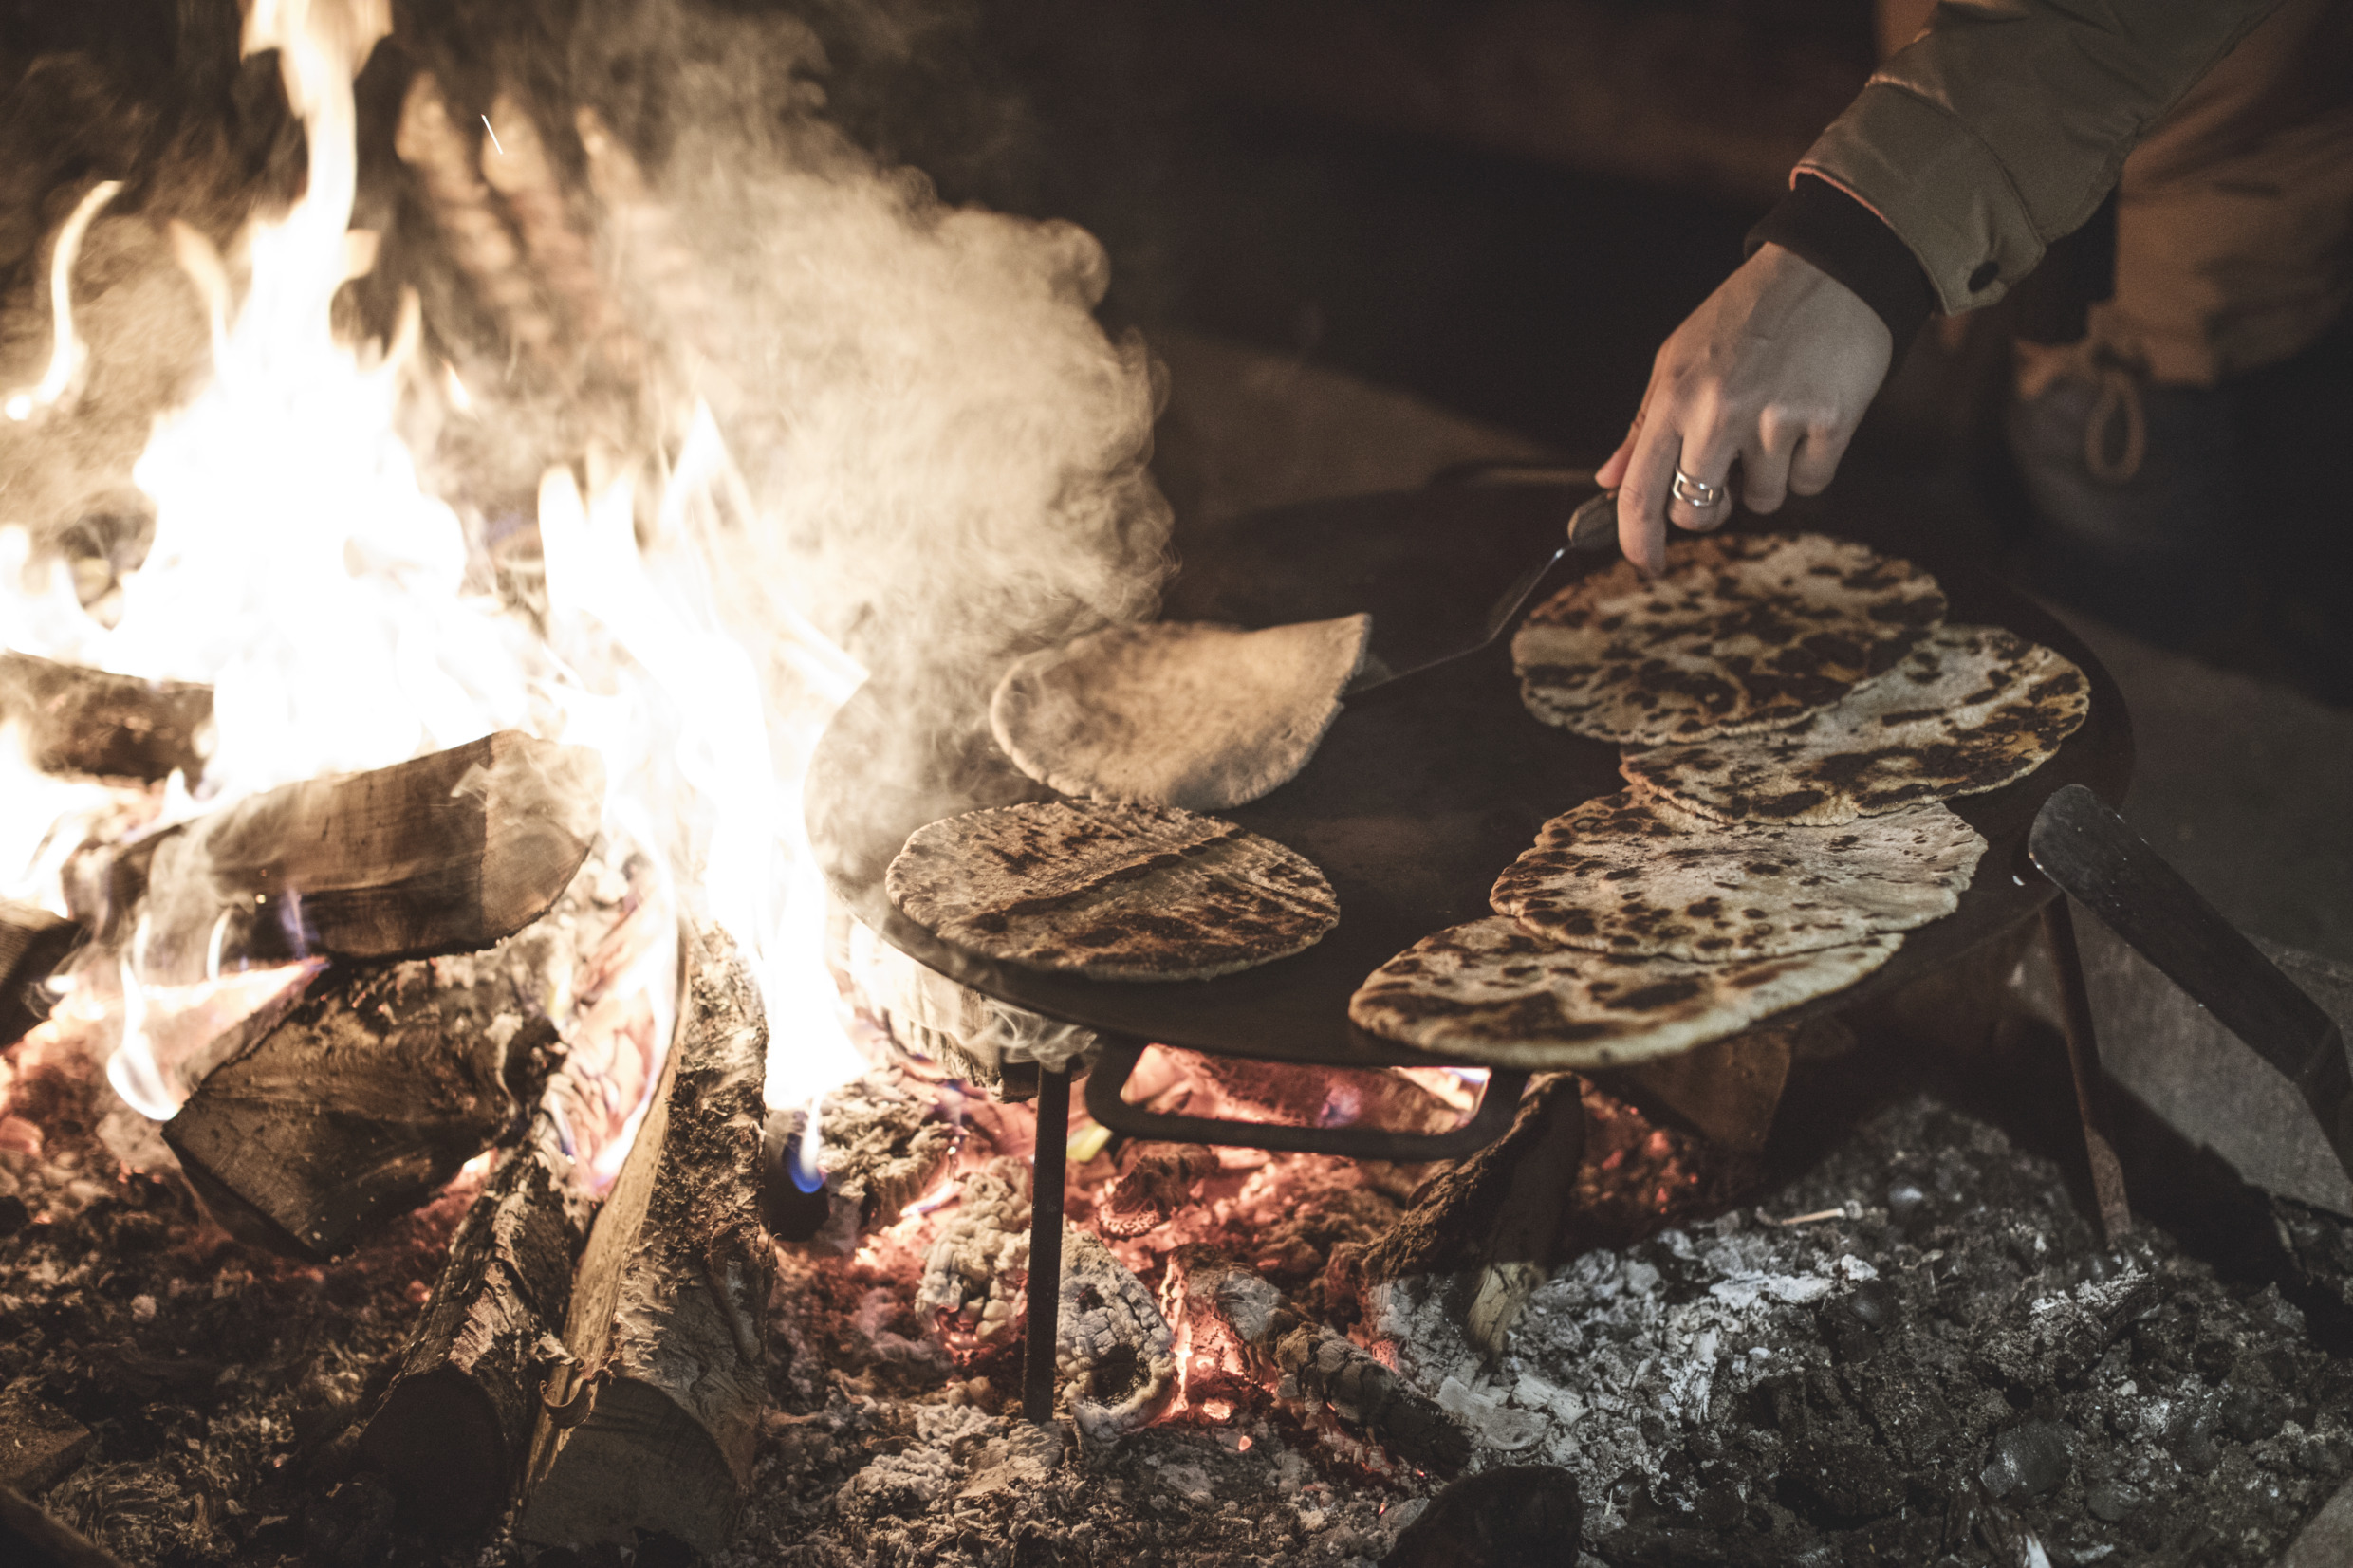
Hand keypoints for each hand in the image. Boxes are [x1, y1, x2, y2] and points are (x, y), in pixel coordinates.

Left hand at [1597, 243, 1893, 572]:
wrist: (1831, 268)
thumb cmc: (1750, 314)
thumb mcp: (1679, 358)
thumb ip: (1643, 424)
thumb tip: (1609, 478)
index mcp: (1673, 396)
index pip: (1638, 491)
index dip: (1636, 541)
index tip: (1646, 564)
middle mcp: (1717, 411)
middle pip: (1697, 511)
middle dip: (1711, 509)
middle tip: (1727, 476)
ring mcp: (1773, 418)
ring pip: (1763, 501)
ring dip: (1769, 477)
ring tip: (1777, 419)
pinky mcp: (1828, 421)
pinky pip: (1811, 483)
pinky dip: (1812, 463)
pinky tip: (1811, 417)